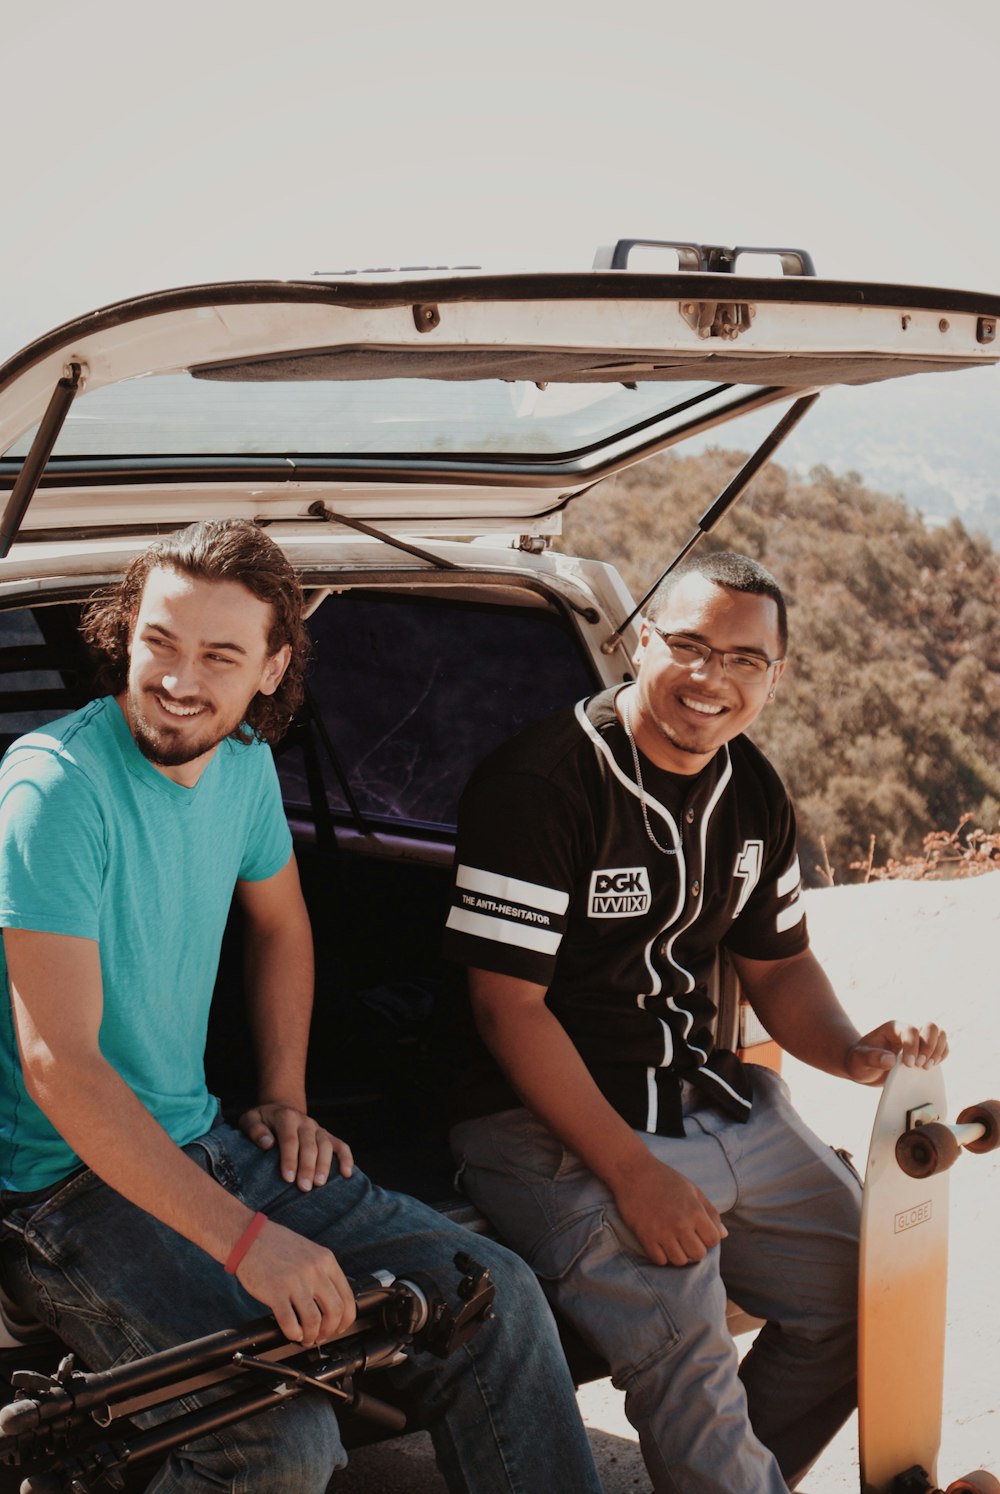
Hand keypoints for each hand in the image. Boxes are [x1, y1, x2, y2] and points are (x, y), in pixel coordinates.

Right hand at [235, 1217, 356, 1345]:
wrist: (249, 1237)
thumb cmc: (278, 1245)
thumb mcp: (310, 1252)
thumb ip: (322, 1272)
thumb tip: (331, 1302)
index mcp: (326, 1260)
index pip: (348, 1297)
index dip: (346, 1319)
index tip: (339, 1327)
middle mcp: (314, 1270)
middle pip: (335, 1311)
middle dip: (330, 1330)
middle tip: (321, 1335)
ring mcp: (295, 1281)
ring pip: (314, 1320)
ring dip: (312, 1336)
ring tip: (306, 1338)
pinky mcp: (275, 1291)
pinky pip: (290, 1322)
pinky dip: (294, 1334)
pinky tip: (292, 1332)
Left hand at [239, 1103, 353, 1189]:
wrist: (280, 1110)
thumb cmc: (262, 1122)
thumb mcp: (250, 1119)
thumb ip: (255, 1130)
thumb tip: (267, 1143)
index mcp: (286, 1117)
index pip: (289, 1139)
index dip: (289, 1158)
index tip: (287, 1178)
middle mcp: (305, 1122)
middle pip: (309, 1144)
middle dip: (307, 1166)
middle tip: (304, 1188)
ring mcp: (318, 1129)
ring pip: (326, 1145)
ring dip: (324, 1165)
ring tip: (319, 1184)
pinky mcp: (327, 1136)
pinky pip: (341, 1145)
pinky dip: (346, 1158)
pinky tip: (347, 1174)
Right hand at [613, 1153, 726, 1267]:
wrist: (633, 1171)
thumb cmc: (665, 1178)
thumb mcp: (692, 1189)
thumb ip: (710, 1212)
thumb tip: (724, 1234)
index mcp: (695, 1211)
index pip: (714, 1240)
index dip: (709, 1238)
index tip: (699, 1232)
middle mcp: (680, 1224)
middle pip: (698, 1254)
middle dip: (695, 1249)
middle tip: (686, 1238)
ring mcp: (662, 1232)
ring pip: (679, 1261)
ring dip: (678, 1254)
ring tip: (673, 1241)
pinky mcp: (645, 1237)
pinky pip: (660, 1261)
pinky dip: (662, 1256)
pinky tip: (660, 1243)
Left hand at [846, 1020, 948, 1084]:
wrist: (863, 1067)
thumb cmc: (859, 1060)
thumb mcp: (860, 1059)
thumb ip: (873, 1058)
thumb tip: (891, 1060)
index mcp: (893, 1028)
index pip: (910, 1030)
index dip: (913, 1047)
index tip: (909, 1064)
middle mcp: (907, 1031)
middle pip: (931, 1027)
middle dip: (930, 1047)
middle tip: (920, 1065)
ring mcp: (918, 1041)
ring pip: (940, 1035)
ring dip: (938, 1051)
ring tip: (927, 1067)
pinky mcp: (924, 1052)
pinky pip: (942, 1048)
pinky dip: (941, 1056)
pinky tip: (931, 1067)